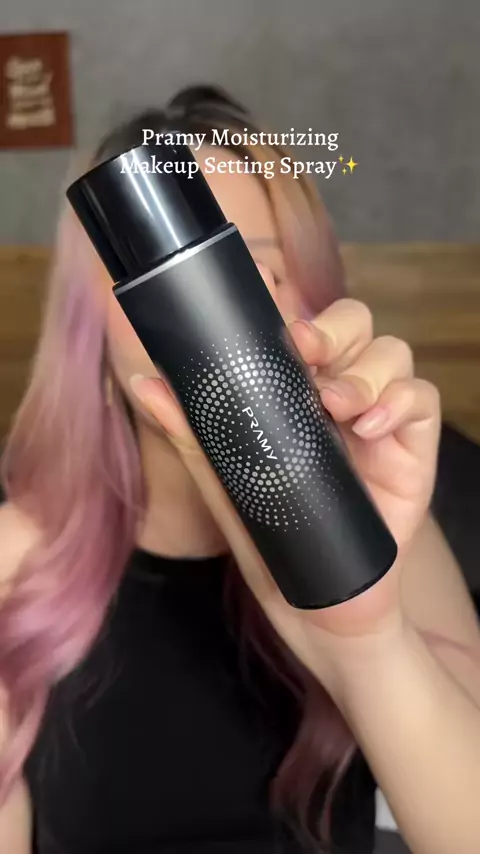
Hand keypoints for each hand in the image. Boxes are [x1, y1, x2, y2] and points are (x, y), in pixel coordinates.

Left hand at [130, 295, 440, 690]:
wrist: (319, 611)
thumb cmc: (274, 546)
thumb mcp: (228, 487)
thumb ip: (194, 436)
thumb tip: (148, 385)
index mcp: (297, 398)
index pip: (308, 333)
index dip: (298, 317)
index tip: (280, 329)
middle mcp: (340, 399)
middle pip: (357, 328)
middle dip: (337, 329)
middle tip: (308, 351)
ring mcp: (379, 422)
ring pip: (393, 354)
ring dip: (367, 369)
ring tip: (337, 404)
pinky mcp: (412, 450)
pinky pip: (422, 401)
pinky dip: (402, 399)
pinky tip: (373, 424)